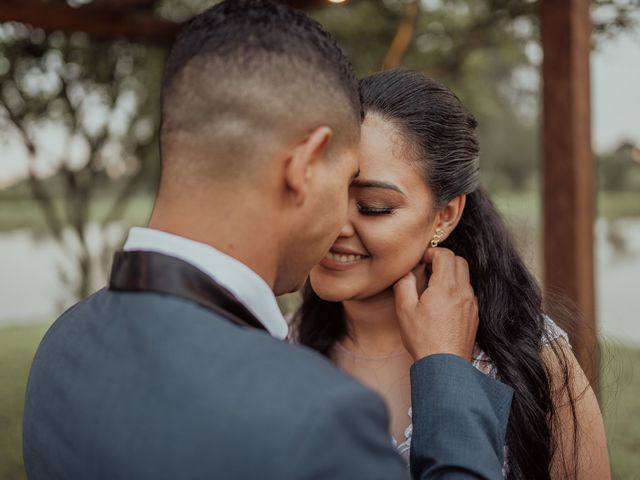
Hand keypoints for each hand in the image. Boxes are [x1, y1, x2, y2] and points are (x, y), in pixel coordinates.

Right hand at [393, 247, 477, 361]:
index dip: (431, 253)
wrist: (445, 366)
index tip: (421, 261)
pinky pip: (467, 292)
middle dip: (443, 259)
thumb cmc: (423, 339)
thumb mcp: (405, 309)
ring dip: (451, 274)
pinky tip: (443, 302)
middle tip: (428, 269)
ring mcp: (471, 304)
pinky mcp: (474, 315)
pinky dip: (456, 289)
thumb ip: (405, 283)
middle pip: (459, 261)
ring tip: (433, 287)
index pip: (445, 254)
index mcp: (446, 287)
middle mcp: (463, 292)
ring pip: (465, 276)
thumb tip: (408, 271)